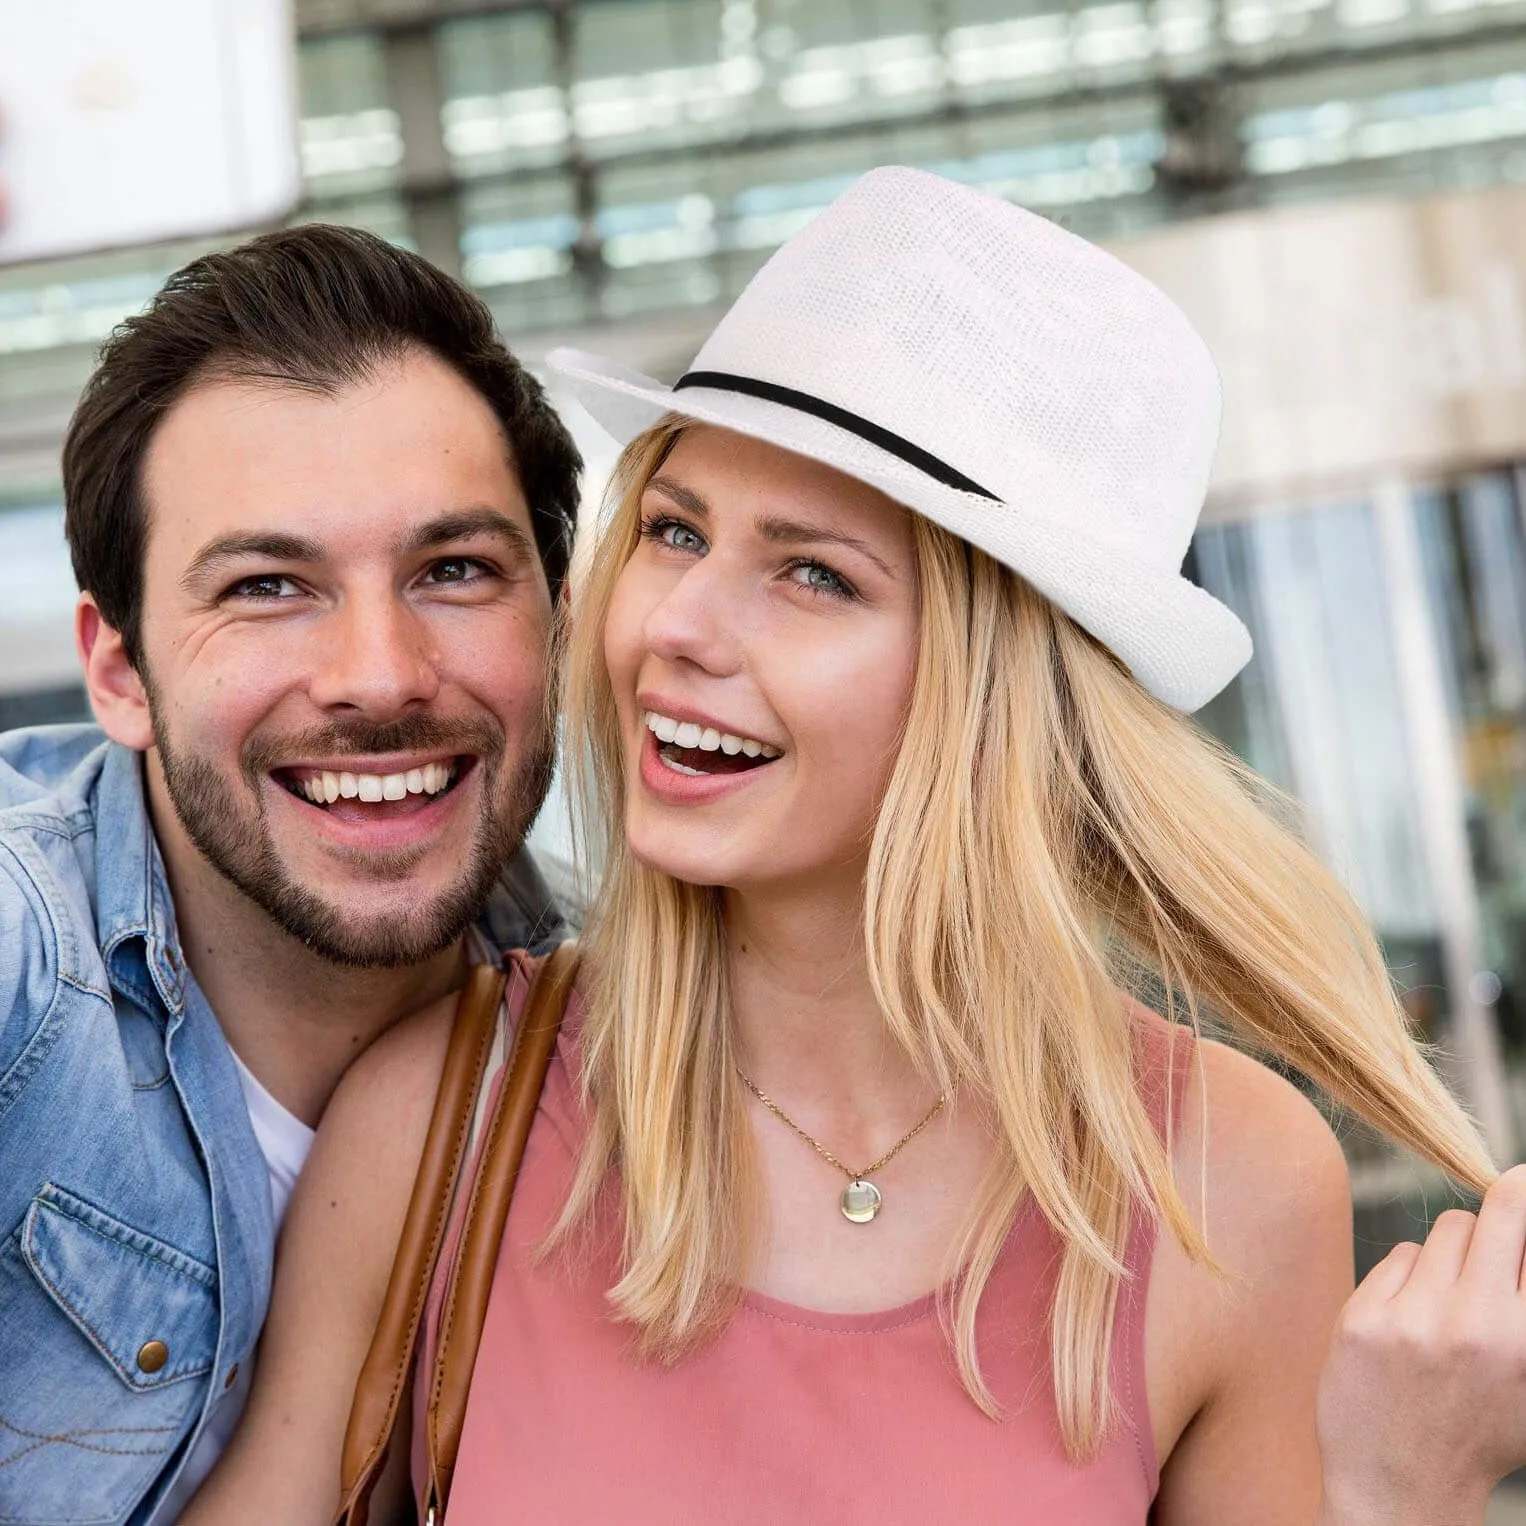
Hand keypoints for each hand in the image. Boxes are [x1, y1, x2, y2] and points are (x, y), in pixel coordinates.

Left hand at [1315, 1163, 1525, 1525]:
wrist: (1400, 1486)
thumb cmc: (1479, 1431)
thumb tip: (1522, 1230)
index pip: (1525, 1229)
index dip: (1525, 1195)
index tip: (1522, 1178)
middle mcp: (1474, 1325)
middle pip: (1487, 1219)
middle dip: (1498, 1213)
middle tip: (1500, 1217)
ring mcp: (1414, 1319)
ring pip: (1442, 1234)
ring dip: (1452, 1254)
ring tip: (1452, 1302)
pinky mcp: (1363, 1318)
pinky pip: (1397, 1259)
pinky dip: (1410, 1278)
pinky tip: (1413, 1322)